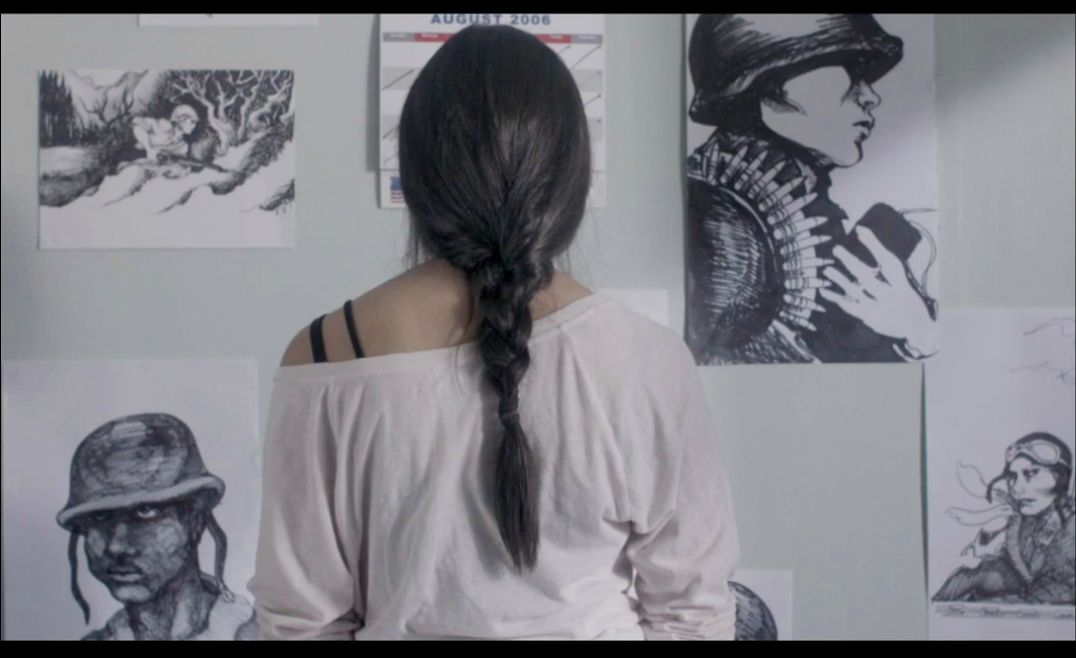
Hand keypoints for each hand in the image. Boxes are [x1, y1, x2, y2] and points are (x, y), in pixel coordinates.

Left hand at [818, 226, 937, 357]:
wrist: (918, 329)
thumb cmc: (909, 300)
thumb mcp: (904, 283)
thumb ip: (887, 268)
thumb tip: (868, 241)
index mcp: (902, 285)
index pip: (887, 262)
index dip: (874, 245)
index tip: (860, 230)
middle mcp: (890, 297)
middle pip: (867, 278)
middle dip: (850, 262)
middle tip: (836, 249)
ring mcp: (878, 309)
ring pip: (855, 293)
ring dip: (840, 280)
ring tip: (827, 269)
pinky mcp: (869, 318)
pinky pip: (849, 307)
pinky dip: (836, 298)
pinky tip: (825, 290)